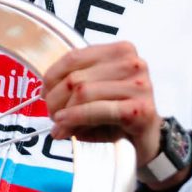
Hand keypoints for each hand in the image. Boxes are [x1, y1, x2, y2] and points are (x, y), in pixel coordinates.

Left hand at [42, 41, 161, 168]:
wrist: (147, 140)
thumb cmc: (118, 114)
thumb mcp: (94, 93)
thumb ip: (73, 87)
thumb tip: (45, 94)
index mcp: (120, 51)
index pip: (75, 57)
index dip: (52, 76)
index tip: (44, 93)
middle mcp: (133, 63)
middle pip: (76, 77)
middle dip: (56, 99)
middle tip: (51, 115)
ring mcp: (139, 86)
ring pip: (83, 92)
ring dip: (64, 113)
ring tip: (59, 126)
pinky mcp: (140, 109)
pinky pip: (97, 110)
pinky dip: (75, 118)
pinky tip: (65, 126)